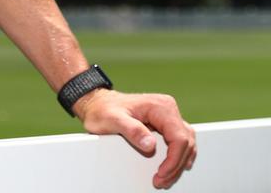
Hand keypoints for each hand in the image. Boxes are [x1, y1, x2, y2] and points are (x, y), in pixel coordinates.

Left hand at [75, 89, 195, 189]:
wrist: (97, 103)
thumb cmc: (102, 109)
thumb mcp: (112, 119)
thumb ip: (131, 130)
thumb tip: (150, 145)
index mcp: (161, 107)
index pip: (179, 138)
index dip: (173, 159)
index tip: (161, 173)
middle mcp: (167, 109)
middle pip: (185, 143)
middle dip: (175, 165)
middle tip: (161, 180)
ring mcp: (167, 116)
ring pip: (186, 144)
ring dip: (178, 163)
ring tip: (164, 177)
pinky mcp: (165, 124)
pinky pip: (179, 143)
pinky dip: (177, 157)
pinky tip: (171, 167)